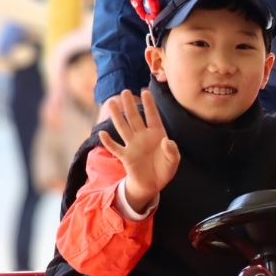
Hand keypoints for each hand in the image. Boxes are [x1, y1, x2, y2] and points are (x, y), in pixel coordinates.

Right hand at [98, 88, 180, 213]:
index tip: (145, 91)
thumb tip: (167, 141)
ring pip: (123, 128)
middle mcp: (143, 136)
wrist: (153, 183)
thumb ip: (172, 151)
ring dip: (117, 116)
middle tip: (125, 92)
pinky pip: (116, 148)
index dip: (149, 105)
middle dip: (130, 106)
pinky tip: (102, 134)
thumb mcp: (173, 161)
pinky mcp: (126, 157)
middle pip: (135, 118)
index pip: (152, 116)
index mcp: (156, 134)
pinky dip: (109, 142)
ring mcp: (133, 145)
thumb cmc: (165, 168)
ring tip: (111, 103)